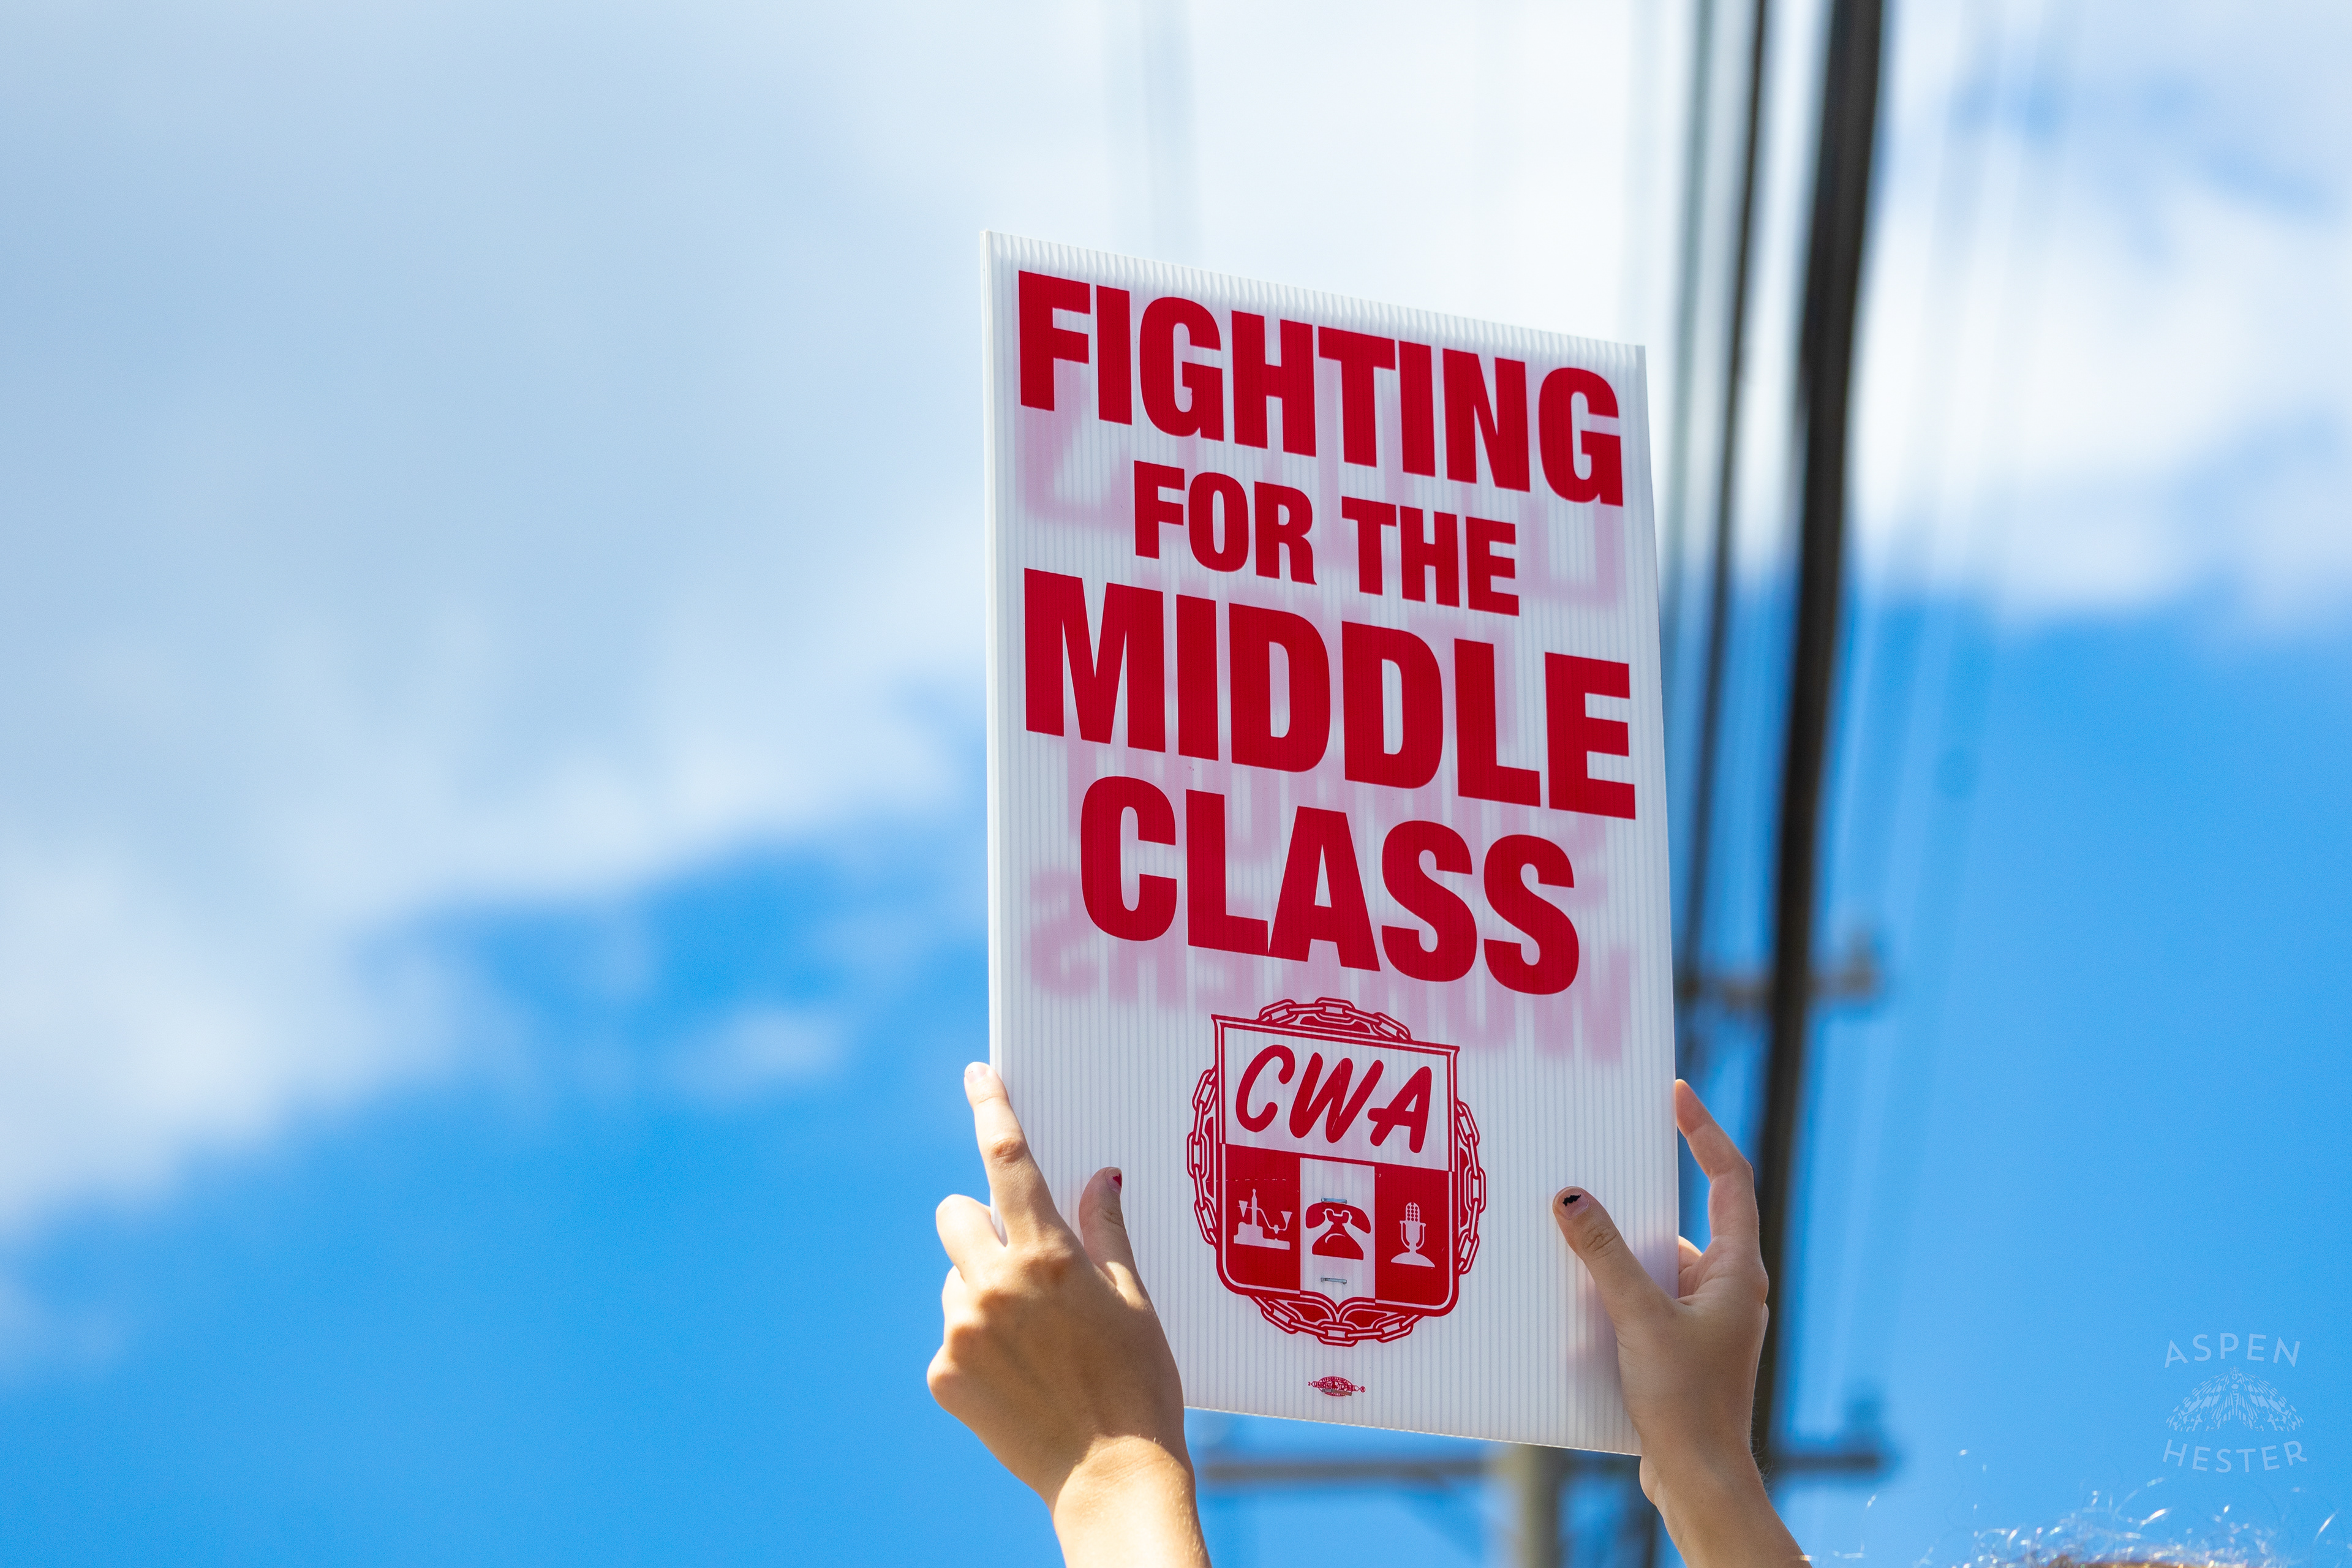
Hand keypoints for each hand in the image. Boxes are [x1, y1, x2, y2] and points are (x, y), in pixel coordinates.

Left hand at [928, 1062, 1208, 1567]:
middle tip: (1019, 1260)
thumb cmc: (1139, 1383)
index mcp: (1047, 1257)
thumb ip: (1107, 1232)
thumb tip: (1102, 1177)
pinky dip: (975, 1347)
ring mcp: (961, 1332)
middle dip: (979, 1224)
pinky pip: (950, 1336)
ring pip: (953, 1279)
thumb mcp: (1134, 1300)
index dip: (991, 1108)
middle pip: (955, 1215)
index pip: (1008, 1159)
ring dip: (981, 1292)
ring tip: (1033, 1342)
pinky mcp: (942, 1375)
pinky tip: (1017, 1378)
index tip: (978, 1075)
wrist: (1112, 1476)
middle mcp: (993, 1285)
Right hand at [1552, 1079, 1803, 1567]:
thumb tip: (1571, 1195)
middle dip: (1640, 1194)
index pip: (1728, 1179)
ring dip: (1620, 1252)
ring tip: (1572, 1237)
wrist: (1700, 1481)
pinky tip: (1577, 1299)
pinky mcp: (1685, 1347)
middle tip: (1600, 1159)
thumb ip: (1604, 1254)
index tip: (1676, 1094)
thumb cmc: (1685, 1402)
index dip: (1704, 1131)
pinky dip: (1616, 1290)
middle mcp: (1728, 1287)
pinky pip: (1649, 1297)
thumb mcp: (1638, 1318)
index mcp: (1736, 1270)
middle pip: (1687, 1217)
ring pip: (1661, 1262)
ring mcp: (1709, 1318)